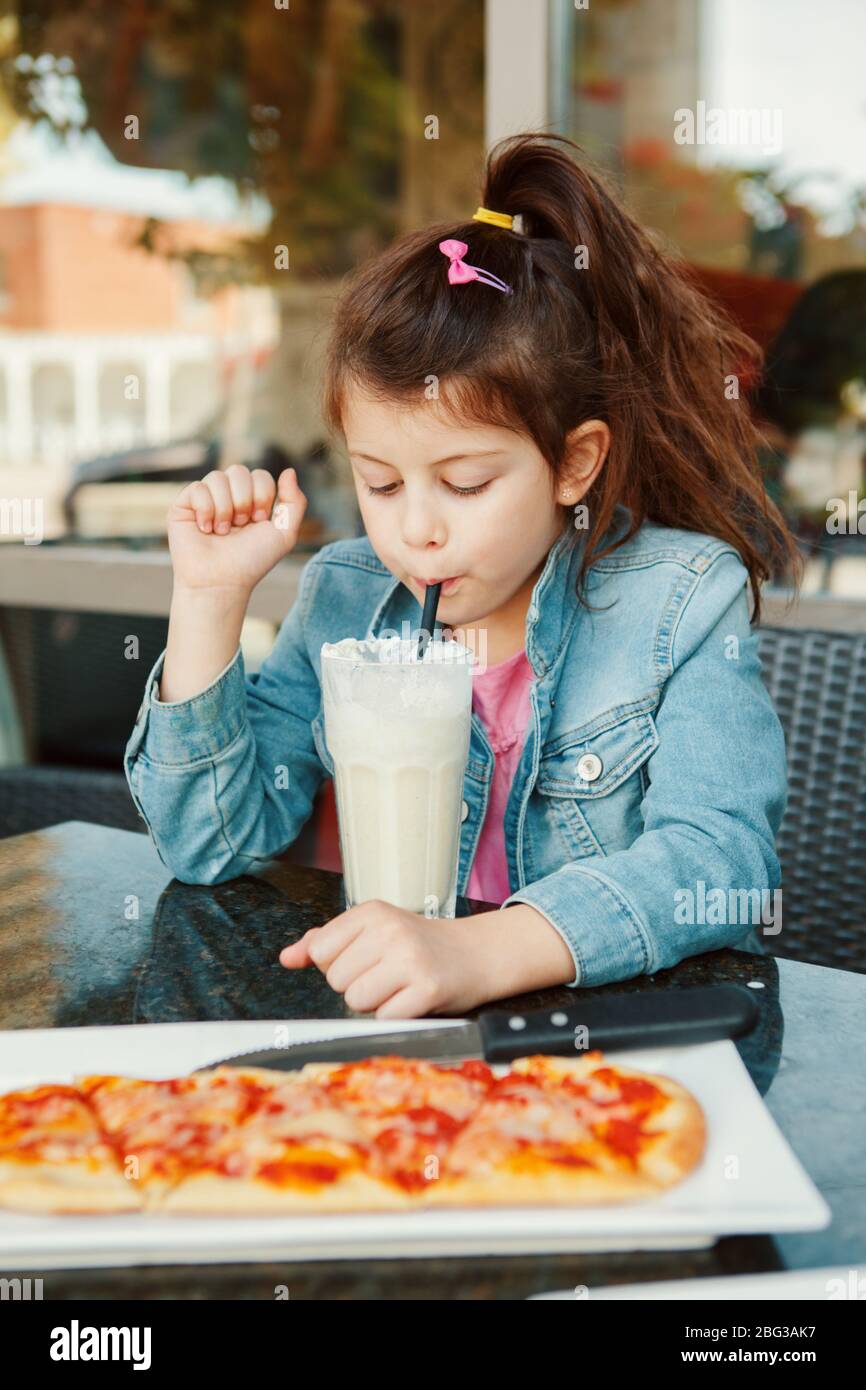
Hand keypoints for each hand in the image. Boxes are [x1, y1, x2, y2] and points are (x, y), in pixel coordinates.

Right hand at [167, 463, 307, 595]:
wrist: (221, 581)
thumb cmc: (251, 561)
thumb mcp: (284, 534)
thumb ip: (294, 502)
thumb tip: (289, 470)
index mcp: (251, 500)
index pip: (260, 475)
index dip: (262, 495)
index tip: (258, 521)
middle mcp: (228, 496)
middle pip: (239, 470)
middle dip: (244, 500)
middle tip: (240, 526)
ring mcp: (206, 499)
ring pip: (217, 477)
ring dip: (225, 508)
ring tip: (222, 531)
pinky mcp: (184, 504)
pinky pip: (197, 487)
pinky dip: (206, 510)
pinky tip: (205, 529)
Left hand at [279, 901, 488, 1017]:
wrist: (476, 953)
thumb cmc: (420, 944)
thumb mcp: (372, 931)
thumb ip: (325, 942)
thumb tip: (287, 958)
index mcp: (372, 911)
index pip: (320, 951)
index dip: (337, 964)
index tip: (365, 958)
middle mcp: (389, 930)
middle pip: (336, 979)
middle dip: (357, 984)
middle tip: (387, 974)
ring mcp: (409, 958)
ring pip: (356, 1000)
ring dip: (374, 1003)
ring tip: (398, 986)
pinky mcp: (427, 988)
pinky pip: (384, 1017)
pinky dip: (395, 1015)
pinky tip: (412, 999)